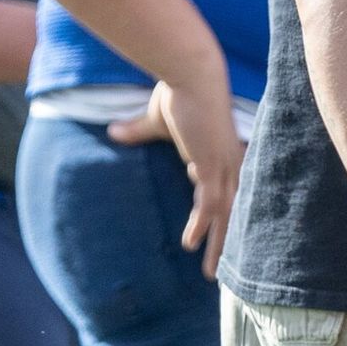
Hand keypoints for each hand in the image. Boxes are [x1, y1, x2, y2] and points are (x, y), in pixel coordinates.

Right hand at [108, 73, 244, 278]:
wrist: (190, 72)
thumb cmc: (176, 91)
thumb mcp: (155, 120)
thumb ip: (136, 130)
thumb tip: (112, 131)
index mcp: (221, 152)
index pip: (229, 191)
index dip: (224, 215)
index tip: (217, 235)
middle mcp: (228, 161)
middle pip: (234, 209)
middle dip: (228, 239)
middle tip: (223, 268)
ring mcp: (223, 164)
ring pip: (226, 213)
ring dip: (218, 243)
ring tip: (209, 272)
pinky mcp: (211, 163)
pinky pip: (210, 202)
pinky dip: (202, 224)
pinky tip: (191, 243)